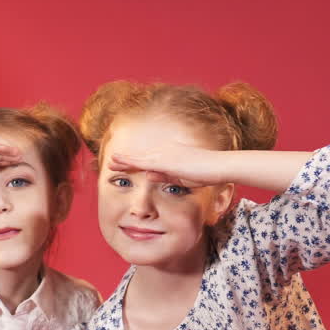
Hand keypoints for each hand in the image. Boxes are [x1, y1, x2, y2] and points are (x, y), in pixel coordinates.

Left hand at [108, 141, 225, 187]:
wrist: (218, 166)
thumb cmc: (206, 172)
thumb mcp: (181, 177)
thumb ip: (165, 176)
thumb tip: (148, 176)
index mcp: (170, 156)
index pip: (148, 160)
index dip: (134, 162)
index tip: (122, 165)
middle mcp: (165, 153)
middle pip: (141, 157)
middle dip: (126, 159)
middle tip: (111, 161)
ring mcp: (165, 155)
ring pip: (140, 157)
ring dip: (125, 159)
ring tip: (111, 161)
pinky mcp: (166, 160)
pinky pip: (145, 161)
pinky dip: (132, 162)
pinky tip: (122, 163)